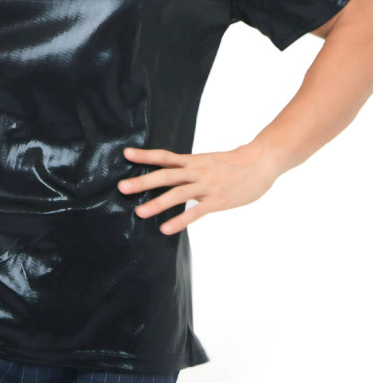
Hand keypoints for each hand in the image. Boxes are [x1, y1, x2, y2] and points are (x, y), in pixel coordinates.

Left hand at [117, 144, 278, 234]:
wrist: (260, 162)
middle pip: (165, 175)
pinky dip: (180, 220)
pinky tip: (165, 229)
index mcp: (193, 161)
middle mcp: (196, 171)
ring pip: (177, 194)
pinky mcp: (217, 201)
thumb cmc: (235, 163)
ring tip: (139, 212)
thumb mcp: (209, 161)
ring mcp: (206, 186)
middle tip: (122, 187)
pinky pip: (195, 212)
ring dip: (157, 203)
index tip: (126, 154)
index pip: (165, 156)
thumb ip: (192, 169)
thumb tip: (175, 175)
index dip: (145, 155)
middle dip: (142, 181)